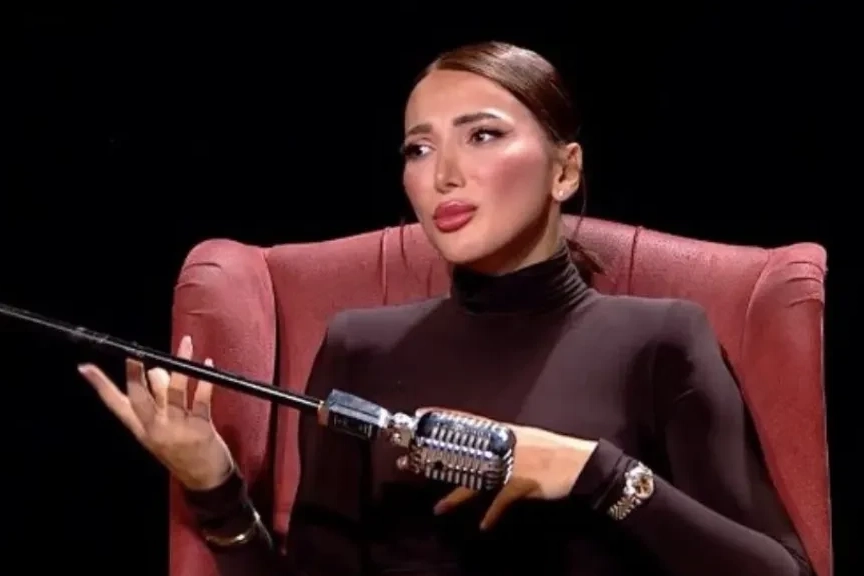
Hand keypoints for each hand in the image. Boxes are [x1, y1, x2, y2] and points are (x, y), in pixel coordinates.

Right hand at [78, 335, 233, 490]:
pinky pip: (201, 399)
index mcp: (141, 429)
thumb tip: (156, 369)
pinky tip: (207, 365)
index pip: (115, 404)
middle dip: (136, 374)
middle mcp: (155, 428)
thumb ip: (157, 400)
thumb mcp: (162, 429)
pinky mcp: (200, 428)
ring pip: (174, 391)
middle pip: (140, 397)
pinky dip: (204, 380)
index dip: (100, 385)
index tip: (85, 367)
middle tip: (134, 354)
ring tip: (186, 343)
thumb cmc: (182, 450)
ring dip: (181, 363)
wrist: (204, 480)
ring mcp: (177, 428)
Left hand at [424, 410, 597, 529]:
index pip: (466, 420)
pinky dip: (492, 515)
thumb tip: (487, 446)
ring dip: (455, 496)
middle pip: (459, 452)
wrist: (582, 463)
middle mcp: (502, 445)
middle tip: (406, 462)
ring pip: (474, 480)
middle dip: (431, 459)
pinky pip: (501, 502)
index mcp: (503, 432)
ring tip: (438, 510)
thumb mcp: (527, 439)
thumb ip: (505, 442)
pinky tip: (483, 526)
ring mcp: (511, 464)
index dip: (442, 416)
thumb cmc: (554, 451)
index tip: (420, 413)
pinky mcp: (522, 483)